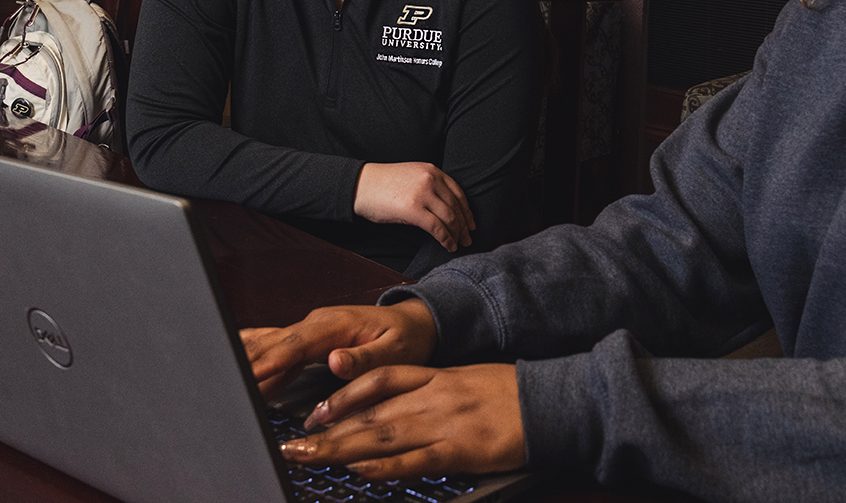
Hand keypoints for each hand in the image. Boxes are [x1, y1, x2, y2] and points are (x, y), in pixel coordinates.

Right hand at [240, 301, 436, 398]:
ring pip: (268, 345)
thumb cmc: (406, 339)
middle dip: (246, 361)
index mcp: (335, 325)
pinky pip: (275, 349)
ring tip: (217, 379)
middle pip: (273, 344)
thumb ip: (364, 359)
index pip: (296, 344)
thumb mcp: (394, 351)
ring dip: (244, 360)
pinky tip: (235, 367)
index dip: (270, 361)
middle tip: (221, 382)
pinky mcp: (307, 340)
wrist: (412, 323)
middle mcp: (316, 324)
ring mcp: (309, 330)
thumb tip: (335, 361)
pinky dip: (255, 359)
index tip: (248, 375)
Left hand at [280, 363, 524, 478]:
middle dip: (327, 430)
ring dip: (341, 447)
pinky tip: (360, 469)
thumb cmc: (511, 394)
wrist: (550, 403)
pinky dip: (383, 465)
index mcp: (435, 377)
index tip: (316, 412)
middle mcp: (432, 397)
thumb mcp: (466, 379)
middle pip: (369, 412)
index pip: (378, 380)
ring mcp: (444, 423)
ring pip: (382, 434)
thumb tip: (399, 408)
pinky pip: (413, 459)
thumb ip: (432, 390)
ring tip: (311, 456)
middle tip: (294, 444)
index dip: (342, 395)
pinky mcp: (458, 450)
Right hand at [354, 161, 475, 250]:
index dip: (467, 211)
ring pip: (450, 218)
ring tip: (460, 244)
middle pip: (456, 207)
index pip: (458, 193)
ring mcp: (423, 194)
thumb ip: (430, 186)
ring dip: (457, 234)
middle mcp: (431, 179)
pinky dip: (446, 239)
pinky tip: (449, 246)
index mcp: (432, 170)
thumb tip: (445, 208)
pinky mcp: (413, 210)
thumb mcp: (412, 176)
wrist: (360, 185)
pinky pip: (437, 228)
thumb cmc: (382, 185)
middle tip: (468, 238)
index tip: (471, 223)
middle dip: (465, 225)